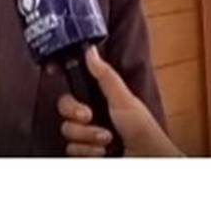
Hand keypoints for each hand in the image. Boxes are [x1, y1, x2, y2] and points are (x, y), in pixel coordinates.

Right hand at [56, 47, 181, 156]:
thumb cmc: (142, 129)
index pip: (71, 96)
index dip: (69, 101)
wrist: (145, 158)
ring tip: (107, 140)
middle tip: (91, 118)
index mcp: (98, 101)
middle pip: (65, 114)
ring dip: (88, 137)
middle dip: (78, 119)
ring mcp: (87, 138)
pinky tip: (103, 152)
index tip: (79, 107)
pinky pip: (72, 151)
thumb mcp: (123, 98)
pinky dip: (88, 152)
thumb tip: (91, 51)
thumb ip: (105, 76)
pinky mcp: (85, 154)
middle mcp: (90, 118)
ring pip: (68, 133)